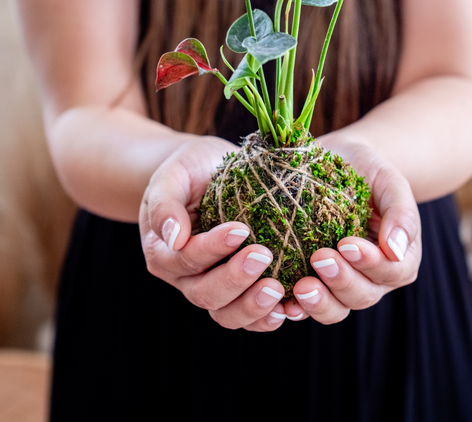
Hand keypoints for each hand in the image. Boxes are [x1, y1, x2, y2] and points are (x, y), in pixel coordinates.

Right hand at [139, 136, 287, 330]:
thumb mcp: (172, 175)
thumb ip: (165, 203)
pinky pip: (250, 316)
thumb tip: (173, 237)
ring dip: (252, 307)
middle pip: (205, 294)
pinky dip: (267, 318)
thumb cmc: (188, 170)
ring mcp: (214, 287)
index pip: (186, 259)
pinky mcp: (240, 290)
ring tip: (277, 290)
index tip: (241, 229)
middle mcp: (186, 277)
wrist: (208, 172)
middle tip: (264, 255)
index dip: (212, 248)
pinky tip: (289, 307)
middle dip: (235, 279)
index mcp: (164, 252)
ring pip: (227, 314)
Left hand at [282, 142, 420, 323]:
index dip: (371, 263)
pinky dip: (295, 309)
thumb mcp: (390, 182)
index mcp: (399, 257)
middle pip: (363, 295)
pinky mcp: (313, 281)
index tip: (347, 244)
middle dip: (341, 281)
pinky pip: (306, 306)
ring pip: (336, 308)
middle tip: (319, 258)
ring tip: (301, 286)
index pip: (391, 271)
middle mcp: (372, 277)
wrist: (338, 160)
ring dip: (319, 302)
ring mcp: (341, 283)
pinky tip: (283, 304)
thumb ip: (401, 213)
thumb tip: (395, 249)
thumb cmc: (368, 170)